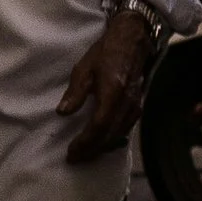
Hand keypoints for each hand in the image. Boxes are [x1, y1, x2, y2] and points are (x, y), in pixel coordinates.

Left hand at [57, 10, 157, 162]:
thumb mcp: (84, 69)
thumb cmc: (106, 53)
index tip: (71, 152)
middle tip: (75, 159)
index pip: (99, 126)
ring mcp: (135, 105)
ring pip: (119, 134)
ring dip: (102, 147)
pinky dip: (113, 139)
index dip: (85, 142)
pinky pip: (126, 129)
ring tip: (86, 154)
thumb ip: (75, 92)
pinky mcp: (138, 106)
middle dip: (91, 150)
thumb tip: (63, 113)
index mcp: (112, 93)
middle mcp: (126, 103)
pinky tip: (104, 144)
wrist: (133, 41)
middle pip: (109, 135)